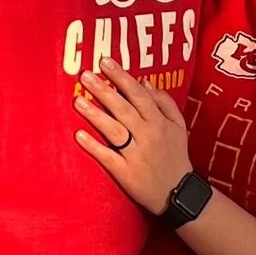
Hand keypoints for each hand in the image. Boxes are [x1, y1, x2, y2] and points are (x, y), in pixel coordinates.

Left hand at [73, 58, 193, 215]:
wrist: (178, 193)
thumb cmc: (175, 156)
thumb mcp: (178, 127)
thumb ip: (164, 103)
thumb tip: (145, 82)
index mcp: (160, 122)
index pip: (138, 95)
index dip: (121, 77)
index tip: (105, 62)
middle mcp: (148, 135)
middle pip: (123, 108)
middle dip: (104, 90)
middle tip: (85, 75)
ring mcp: (136, 154)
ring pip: (114, 130)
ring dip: (95, 115)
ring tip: (77, 101)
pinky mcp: (126, 172)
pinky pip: (108, 157)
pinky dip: (94, 146)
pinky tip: (79, 135)